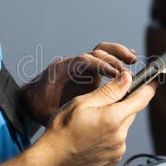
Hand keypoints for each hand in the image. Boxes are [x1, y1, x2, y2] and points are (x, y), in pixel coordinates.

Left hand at [21, 42, 137, 124]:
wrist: (31, 101)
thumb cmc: (39, 108)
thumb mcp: (50, 112)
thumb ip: (67, 112)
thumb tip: (87, 114)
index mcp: (62, 70)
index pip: (85, 61)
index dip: (102, 66)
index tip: (117, 75)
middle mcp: (73, 64)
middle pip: (96, 52)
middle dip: (114, 59)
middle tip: (129, 71)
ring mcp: (81, 66)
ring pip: (102, 51)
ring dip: (118, 54)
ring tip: (134, 60)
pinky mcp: (88, 71)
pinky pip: (104, 59)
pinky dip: (117, 58)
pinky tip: (131, 62)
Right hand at [37, 72, 155, 165]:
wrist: (52, 159)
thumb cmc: (62, 130)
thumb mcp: (83, 102)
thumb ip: (109, 91)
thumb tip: (127, 79)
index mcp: (114, 118)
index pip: (142, 99)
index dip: (149, 88)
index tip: (153, 82)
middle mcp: (120, 136)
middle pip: (132, 112)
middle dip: (122, 104)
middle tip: (102, 103)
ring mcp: (118, 149)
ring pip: (124, 126)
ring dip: (115, 120)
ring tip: (93, 122)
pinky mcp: (114, 158)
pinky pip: (118, 140)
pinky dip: (111, 134)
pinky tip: (93, 134)